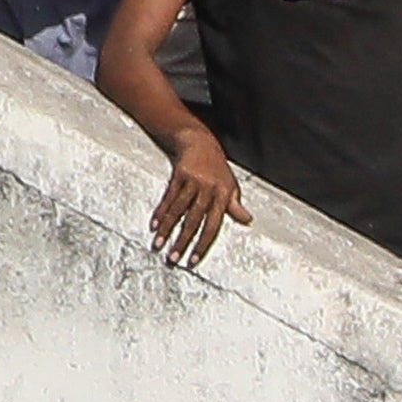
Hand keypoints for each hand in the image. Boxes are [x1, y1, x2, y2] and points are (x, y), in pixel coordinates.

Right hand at [146, 143, 235, 267]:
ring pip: (178, 210)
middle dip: (182, 241)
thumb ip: (235, 204)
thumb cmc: (217, 167)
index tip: (193, 260)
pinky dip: (161, 212)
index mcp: (222, 196)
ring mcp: (192, 182)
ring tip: (158, 244)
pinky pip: (168, 197)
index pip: (212, 226)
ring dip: (167, 229)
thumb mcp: (231, 185)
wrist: (199, 142)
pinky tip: (154, 224)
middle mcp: (207, 191)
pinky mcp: (178, 176)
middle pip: (193, 221)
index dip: (202, 244)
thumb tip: (247, 220)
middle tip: (173, 258)